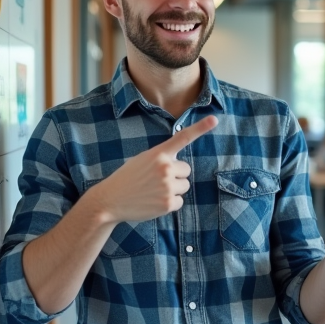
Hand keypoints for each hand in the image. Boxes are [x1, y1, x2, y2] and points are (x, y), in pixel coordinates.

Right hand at [90, 116, 217, 223]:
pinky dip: (169, 203)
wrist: (110, 200)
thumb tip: (179, 166)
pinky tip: (154, 202)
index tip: (214, 120)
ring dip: (173, 189)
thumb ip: (161, 158)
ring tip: (153, 191)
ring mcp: (167, 186)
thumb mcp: (142, 160)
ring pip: (184, 186)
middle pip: (186, 170)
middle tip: (155, 180)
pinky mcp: (168, 203)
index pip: (182, 138)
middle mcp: (165, 168)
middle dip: (175, 175)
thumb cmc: (127, 179)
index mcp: (158, 154)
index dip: (200, 128)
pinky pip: (180, 201)